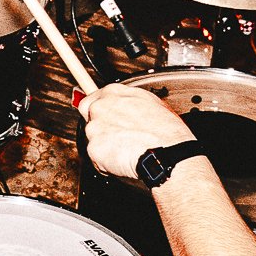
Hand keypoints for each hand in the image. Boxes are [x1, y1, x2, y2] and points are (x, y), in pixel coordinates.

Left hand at [79, 82, 199, 184]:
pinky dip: (106, 162)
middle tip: (115, 137)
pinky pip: (96, 157)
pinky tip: (123, 160)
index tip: (104, 117)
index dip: (100, 111)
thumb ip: (129, 103)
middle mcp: (101, 107)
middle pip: (87, 116)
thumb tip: (126, 107)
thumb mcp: (152, 104)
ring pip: (93, 138)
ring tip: (126, 150)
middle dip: (98, 127)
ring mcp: (95, 128)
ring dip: (105, 146)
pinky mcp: (94, 148)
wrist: (167, 152)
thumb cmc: (166, 131)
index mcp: (114, 92)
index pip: (92, 98)